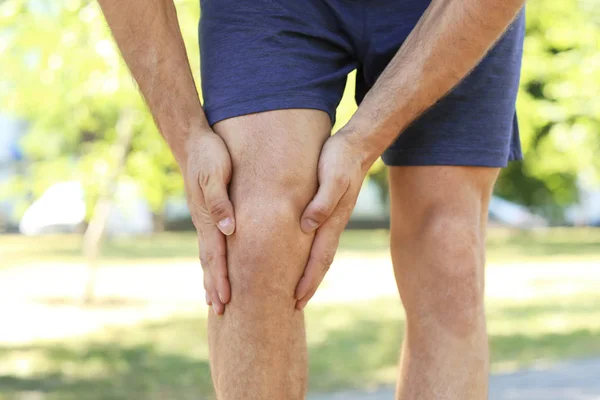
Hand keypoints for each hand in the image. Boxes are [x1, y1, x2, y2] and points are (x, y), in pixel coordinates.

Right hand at [182, 130, 234, 314]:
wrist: (193, 141)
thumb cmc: (209, 155)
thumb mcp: (216, 174)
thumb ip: (221, 202)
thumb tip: (230, 230)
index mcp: (208, 217)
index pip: (216, 255)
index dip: (220, 278)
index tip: (225, 300)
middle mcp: (205, 223)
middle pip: (209, 261)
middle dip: (214, 287)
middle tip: (219, 312)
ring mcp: (204, 220)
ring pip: (208, 255)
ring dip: (210, 278)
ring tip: (213, 299)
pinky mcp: (207, 214)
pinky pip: (210, 244)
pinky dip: (212, 262)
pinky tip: (214, 268)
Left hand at [295, 130, 370, 309]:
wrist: (356, 144)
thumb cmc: (340, 158)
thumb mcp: (331, 177)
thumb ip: (322, 201)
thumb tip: (306, 226)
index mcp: (332, 220)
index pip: (319, 257)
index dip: (308, 280)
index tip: (296, 299)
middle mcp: (332, 224)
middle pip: (320, 262)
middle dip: (308, 285)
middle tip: (295, 306)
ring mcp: (331, 219)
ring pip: (320, 252)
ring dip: (310, 273)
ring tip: (298, 290)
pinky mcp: (327, 210)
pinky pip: (317, 239)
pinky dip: (309, 254)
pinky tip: (301, 257)